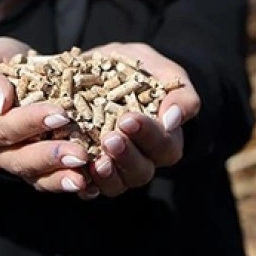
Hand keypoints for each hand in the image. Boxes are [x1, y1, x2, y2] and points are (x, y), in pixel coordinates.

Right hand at [0, 37, 91, 194]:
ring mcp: (18, 165)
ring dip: (62, 177)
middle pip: (21, 160)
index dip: (30, 123)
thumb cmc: (0, 64)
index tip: (61, 114)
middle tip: (80, 153)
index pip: (3, 128)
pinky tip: (92, 183)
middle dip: (51, 157)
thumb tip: (0, 102)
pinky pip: (54, 182)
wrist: (21, 73)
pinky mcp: (39, 172)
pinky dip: (72, 182)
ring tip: (86, 176)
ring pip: (38, 178)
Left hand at [82, 42, 200, 197]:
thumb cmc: (141, 71)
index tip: (128, 119)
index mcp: (164, 139)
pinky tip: (76, 175)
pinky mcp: (90, 172)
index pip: (164, 146)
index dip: (148, 135)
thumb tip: (172, 119)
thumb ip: (179, 94)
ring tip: (95, 160)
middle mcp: (142, 160)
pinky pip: (88, 187)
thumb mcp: (164, 72)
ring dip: (106, 176)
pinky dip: (83, 184)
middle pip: (141, 171)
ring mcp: (116, 169)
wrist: (105, 68)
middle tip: (109, 138)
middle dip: (126, 156)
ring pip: (116, 185)